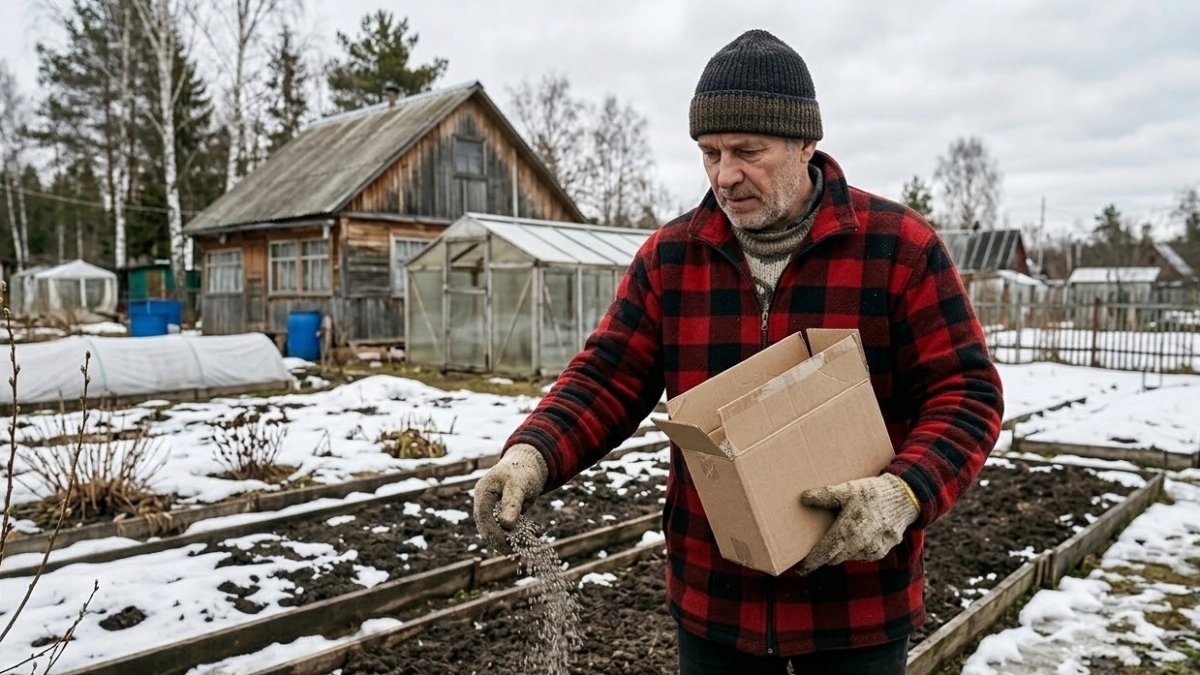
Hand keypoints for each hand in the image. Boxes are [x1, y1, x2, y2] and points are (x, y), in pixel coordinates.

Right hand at [472, 444, 547, 552]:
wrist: (528, 464)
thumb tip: (506, 526)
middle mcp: (483, 501)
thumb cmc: (523, 472)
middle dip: (498, 540)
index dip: (493, 533)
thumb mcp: (518, 486)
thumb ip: (512, 504)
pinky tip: (521, 543)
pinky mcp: (498, 512)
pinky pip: (501, 527)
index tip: (507, 546)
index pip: (482, 517)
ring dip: (503, 540)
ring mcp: (489, 507)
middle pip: (484, 526)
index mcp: (482, 492)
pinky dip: (509, 536)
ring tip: (519, 550)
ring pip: (492, 529)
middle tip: (513, 552)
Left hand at [796, 474, 919, 574]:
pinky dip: (854, 548)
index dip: (810, 562)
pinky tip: (853, 535)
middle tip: (812, 549)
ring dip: (839, 551)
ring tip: (835, 536)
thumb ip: (825, 495)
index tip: (798, 568)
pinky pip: (860, 555)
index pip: (824, 553)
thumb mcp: (848, 489)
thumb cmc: (873, 493)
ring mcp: (871, 550)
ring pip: (846, 556)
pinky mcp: (881, 551)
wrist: (904, 498)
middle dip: (822, 556)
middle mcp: (859, 546)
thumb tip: (804, 498)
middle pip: (833, 558)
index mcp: (847, 532)